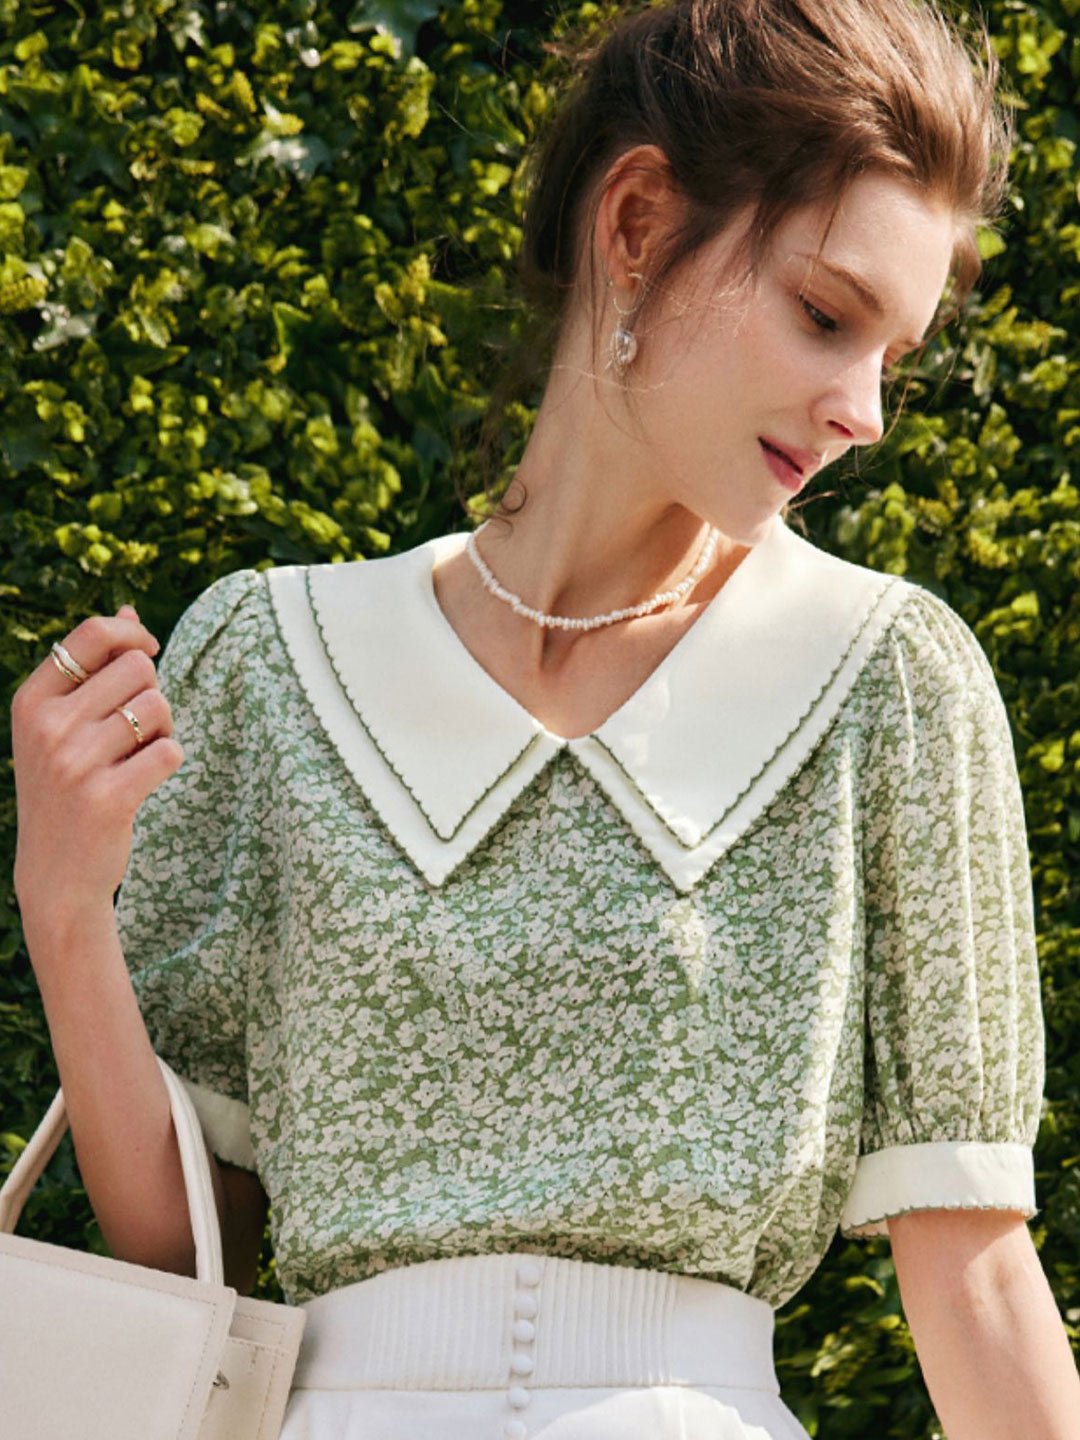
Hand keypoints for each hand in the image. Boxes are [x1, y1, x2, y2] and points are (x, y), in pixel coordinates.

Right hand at [11, 603, 183, 921]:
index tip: (148, 650)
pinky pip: (170, 750)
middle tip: (136, 728)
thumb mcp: (62, 725)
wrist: (55, 874)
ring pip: (159, 706)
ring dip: (163, 728)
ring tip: (137, 756)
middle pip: (139, 668)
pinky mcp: (108, 796)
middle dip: (152, 692)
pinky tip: (144, 780)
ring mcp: (75, 762)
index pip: (93, 635)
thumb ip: (93, 669)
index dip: (133, 634)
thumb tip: (128, 610)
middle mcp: (48, 726)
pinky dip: (169, 760)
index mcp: (32, 701)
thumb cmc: (68, 788)